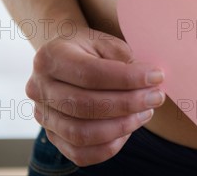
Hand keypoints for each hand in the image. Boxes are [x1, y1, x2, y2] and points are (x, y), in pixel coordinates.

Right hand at [26, 26, 165, 165]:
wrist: (67, 57)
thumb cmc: (92, 49)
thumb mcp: (106, 42)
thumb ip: (124, 61)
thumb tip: (150, 84)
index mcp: (51, 56)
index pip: (90, 73)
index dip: (128, 78)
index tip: (157, 76)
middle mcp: (39, 87)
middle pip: (85, 105)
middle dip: (128, 104)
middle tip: (156, 97)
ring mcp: (42, 115)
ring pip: (81, 133)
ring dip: (121, 126)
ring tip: (147, 112)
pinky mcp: (51, 136)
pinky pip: (79, 153)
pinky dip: (109, 146)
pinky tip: (129, 129)